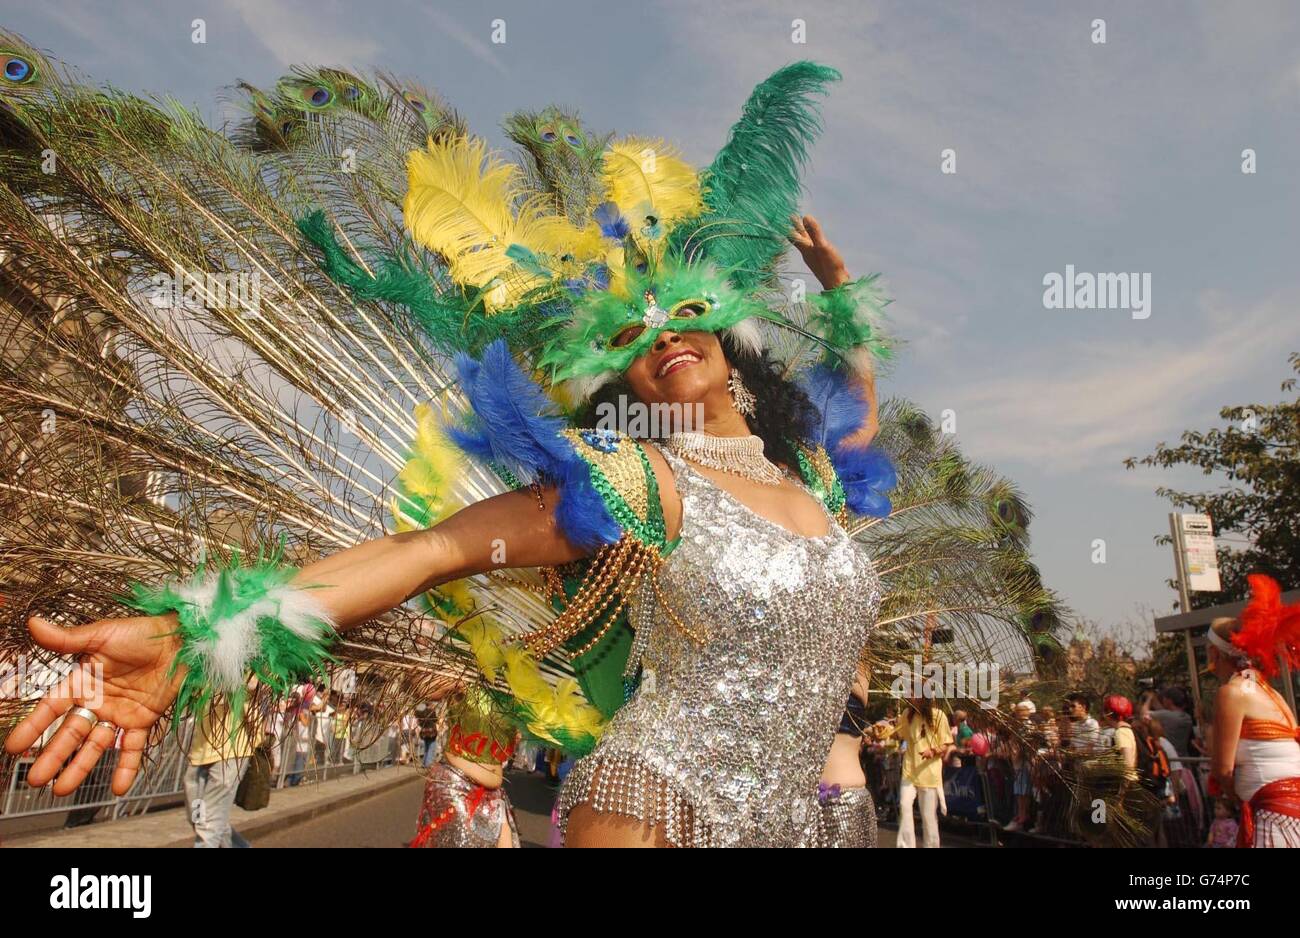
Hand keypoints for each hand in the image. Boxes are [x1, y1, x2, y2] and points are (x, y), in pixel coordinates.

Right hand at [3, 614, 183, 796]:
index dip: (33, 726)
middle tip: (35, 779)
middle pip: (71, 733)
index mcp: (83, 681)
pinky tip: (119, 788)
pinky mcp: (144, 720)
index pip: (52, 708)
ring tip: (61, 790)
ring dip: (81, 767)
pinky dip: (127, 768)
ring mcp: (121, 713)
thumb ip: (67, 638)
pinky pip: (133, 748)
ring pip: (96, 745)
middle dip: (53, 756)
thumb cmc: (142, 632)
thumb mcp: (102, 633)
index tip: (14, 748)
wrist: (182, 638)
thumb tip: (32, 623)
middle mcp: (99, 701)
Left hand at [789, 214, 850, 288]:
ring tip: (803, 223)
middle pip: (799, 237)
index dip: (790, 226)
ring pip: (807, 241)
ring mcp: (814, 256)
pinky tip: (816, 239)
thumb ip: (814, 232)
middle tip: (792, 216)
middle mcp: (808, 252)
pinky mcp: (822, 259)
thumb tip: (805, 217)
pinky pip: (815, 246)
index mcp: (805, 249)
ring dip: (804, 232)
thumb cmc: (830, 266)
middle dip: (796, 227)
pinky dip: (813, 239)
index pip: (794, 235)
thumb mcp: (822, 246)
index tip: (786, 216)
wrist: (837, 283)